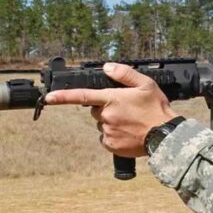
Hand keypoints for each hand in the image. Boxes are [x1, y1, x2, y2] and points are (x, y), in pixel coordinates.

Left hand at [44, 63, 178, 157]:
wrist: (165, 136)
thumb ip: (124, 74)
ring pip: (101, 125)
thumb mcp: (146, 84)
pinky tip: (128, 133)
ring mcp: (107, 132)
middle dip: (105, 109)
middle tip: (126, 110)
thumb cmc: (156, 109)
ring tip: (130, 123)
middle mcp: (106, 116)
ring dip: (111, 123)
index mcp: (111, 99)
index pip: (82, 96)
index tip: (48, 97)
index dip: (62, 97)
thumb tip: (107, 67)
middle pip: (95, 111)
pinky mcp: (111, 145)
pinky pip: (106, 139)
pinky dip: (114, 136)